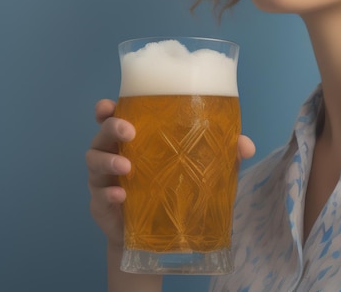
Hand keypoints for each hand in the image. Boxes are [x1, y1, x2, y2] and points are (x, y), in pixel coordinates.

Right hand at [85, 99, 255, 247]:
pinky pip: (99, 196)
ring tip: (127, 168)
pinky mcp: (102, 204)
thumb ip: (223, 153)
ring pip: (94, 161)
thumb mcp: (203, 168)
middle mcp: (115, 152)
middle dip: (111, 127)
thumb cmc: (178, 187)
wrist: (160, 235)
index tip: (110, 104)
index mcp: (136, 136)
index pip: (115, 115)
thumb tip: (246, 145)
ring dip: (108, 162)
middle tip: (129, 131)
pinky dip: (109, 195)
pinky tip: (121, 197)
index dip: (108, 107)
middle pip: (102, 132)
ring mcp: (104, 178)